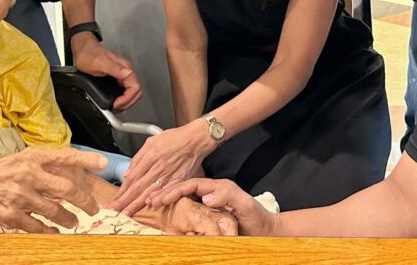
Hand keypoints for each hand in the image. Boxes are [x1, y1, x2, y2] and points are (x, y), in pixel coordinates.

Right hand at [0, 147, 107, 232]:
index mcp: (31, 158)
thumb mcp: (20, 160)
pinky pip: (37, 226)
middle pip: (66, 189)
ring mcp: (20, 196)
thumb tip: (69, 169)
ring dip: (68, 219)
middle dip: (85, 201)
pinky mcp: (12, 215)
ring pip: (55, 210)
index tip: (102, 164)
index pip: (64, 156)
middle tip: (93, 208)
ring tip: (74, 222)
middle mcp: (28, 175)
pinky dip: (48, 230)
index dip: (85, 160)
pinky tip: (54, 231)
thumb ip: (43, 165)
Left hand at [72, 35, 141, 110]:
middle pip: (136, 91)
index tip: (116, 104)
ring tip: (116, 107)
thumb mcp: (100, 62)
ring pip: (132, 92)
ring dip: (126, 102)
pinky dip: (122, 99)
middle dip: (128, 102)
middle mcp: (125, 71)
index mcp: (124, 68)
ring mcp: (122, 74)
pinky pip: (125, 90)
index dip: (127, 98)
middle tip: (117, 108)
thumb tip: (128, 74)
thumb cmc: (89, 54)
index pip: (135, 87)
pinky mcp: (117, 78)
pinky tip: (115, 101)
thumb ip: (115, 68)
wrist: (83, 49)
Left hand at [110, 119, 212, 215]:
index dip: (122, 191)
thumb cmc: (176, 138)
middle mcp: (158, 167)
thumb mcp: (152, 141)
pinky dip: (158, 200)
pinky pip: (166, 192)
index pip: (132, 178)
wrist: (196, 139)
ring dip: (137, 204)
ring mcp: (168, 175)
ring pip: (150, 192)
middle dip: (125, 201)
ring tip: (127, 213)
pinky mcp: (179, 180)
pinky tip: (150, 207)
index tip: (114, 200)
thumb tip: (128, 172)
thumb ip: (138, 157)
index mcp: (150, 157)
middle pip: (138, 188)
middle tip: (115, 211)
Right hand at [148, 178, 275, 236]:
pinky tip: (167, 216)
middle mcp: (211, 195)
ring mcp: (209, 205)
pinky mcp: (209, 216)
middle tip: (149, 199)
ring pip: (185, 200)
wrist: (267, 232)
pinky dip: (177, 212)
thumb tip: (206, 196)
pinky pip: (190, 211)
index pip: (192, 185)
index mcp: (218, 188)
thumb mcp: (245, 204)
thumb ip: (228, 196)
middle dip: (166, 193)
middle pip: (185, 190)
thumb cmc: (257, 219)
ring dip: (169, 201)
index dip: (176, 189)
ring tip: (152, 204)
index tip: (161, 196)